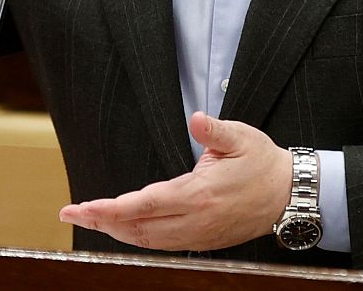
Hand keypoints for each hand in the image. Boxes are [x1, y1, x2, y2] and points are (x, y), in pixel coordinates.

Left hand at [58, 111, 290, 250]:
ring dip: (116, 232)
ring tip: (90, 220)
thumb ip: (215, 130)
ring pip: (148, 241)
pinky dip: (138, 239)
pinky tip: (123, 230)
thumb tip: (196, 117)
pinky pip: (163, 245)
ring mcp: (199, 235)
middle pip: (139, 228)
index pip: (145, 205)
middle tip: (71, 213)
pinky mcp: (204, 241)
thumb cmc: (263, 163)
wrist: (290, 196)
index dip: (111, 208)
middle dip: (102, 222)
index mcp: (200, 193)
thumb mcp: (242, 137)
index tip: (85, 206)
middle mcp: (196, 220)